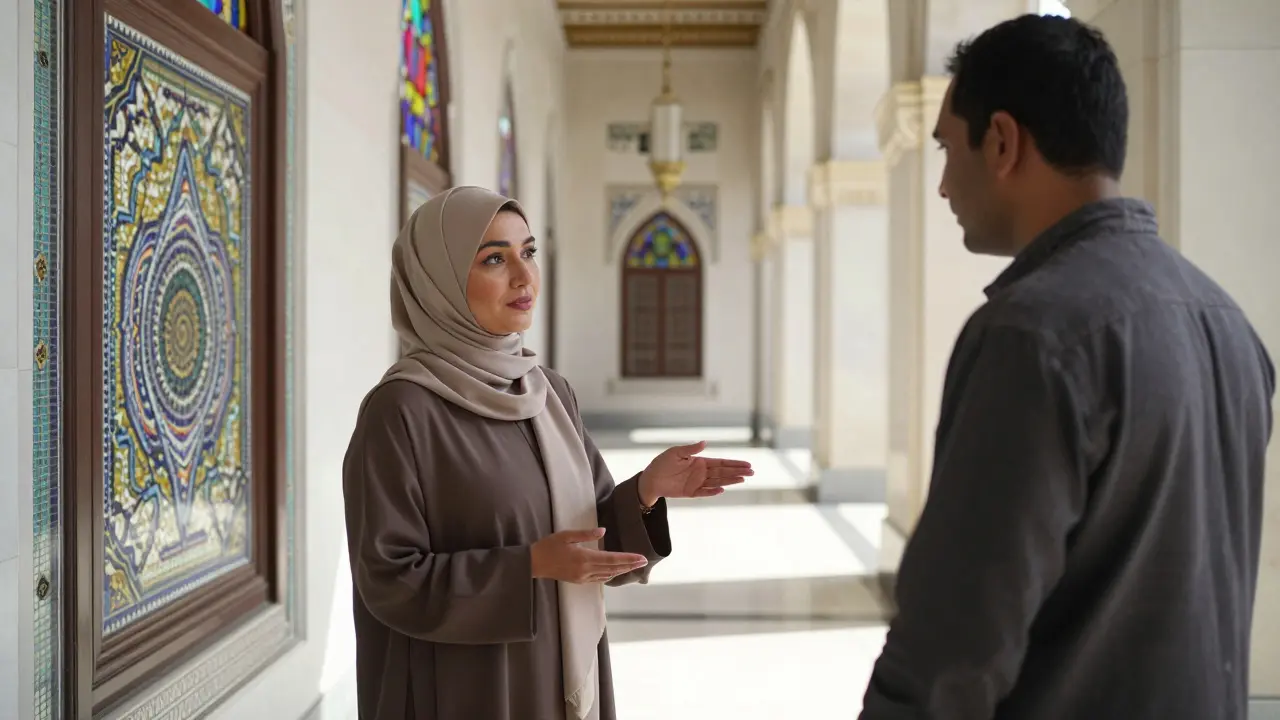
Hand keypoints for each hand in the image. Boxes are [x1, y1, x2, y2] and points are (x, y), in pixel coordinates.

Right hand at [530, 528, 648, 583]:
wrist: (533, 563)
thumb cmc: (548, 546)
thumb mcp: (567, 535)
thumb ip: (586, 534)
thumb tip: (604, 531)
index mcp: (584, 558)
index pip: (612, 559)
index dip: (628, 559)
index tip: (641, 558)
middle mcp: (586, 570)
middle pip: (613, 569)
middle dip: (630, 565)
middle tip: (644, 562)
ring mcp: (583, 577)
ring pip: (608, 575)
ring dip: (622, 571)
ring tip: (634, 567)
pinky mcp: (579, 580)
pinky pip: (599, 579)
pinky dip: (610, 575)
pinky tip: (615, 572)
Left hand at [638, 441, 752, 505]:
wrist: (650, 479)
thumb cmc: (662, 463)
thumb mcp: (676, 452)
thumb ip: (691, 449)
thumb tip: (705, 442)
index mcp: (700, 461)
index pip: (721, 463)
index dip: (734, 463)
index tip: (747, 464)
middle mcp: (702, 473)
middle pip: (723, 473)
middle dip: (737, 472)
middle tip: (752, 472)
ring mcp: (697, 483)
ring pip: (717, 482)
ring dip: (730, 481)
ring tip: (743, 480)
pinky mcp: (691, 492)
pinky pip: (704, 492)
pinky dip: (713, 492)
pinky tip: (722, 490)